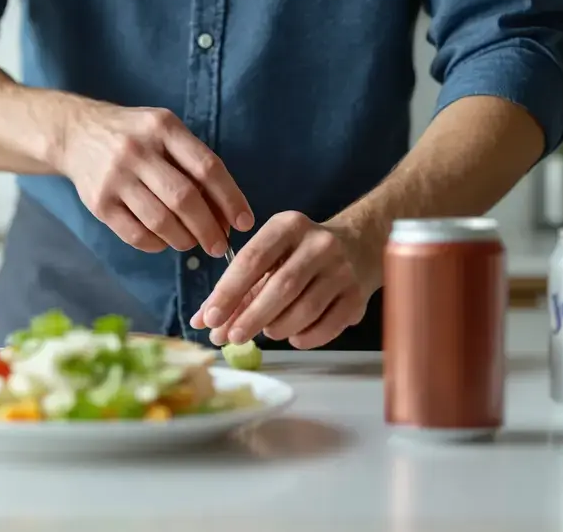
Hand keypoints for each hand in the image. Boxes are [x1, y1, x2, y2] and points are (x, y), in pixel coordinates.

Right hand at [53, 101, 253, 254]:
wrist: (76, 134)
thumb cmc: (133, 135)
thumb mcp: (163, 130)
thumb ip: (193, 162)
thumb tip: (226, 212)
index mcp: (163, 127)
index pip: (207, 167)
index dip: (230, 198)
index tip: (244, 222)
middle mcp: (137, 150)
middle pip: (184, 199)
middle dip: (209, 229)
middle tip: (220, 245)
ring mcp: (115, 177)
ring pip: (160, 221)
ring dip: (184, 240)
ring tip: (191, 243)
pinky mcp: (98, 202)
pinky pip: (135, 234)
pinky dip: (156, 245)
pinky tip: (164, 241)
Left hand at [189, 211, 379, 348]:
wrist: (360, 244)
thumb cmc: (299, 254)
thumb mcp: (269, 256)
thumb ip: (235, 287)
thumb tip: (202, 320)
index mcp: (288, 226)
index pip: (252, 259)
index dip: (228, 291)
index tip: (210, 318)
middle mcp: (318, 244)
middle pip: (280, 286)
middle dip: (251, 316)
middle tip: (231, 337)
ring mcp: (343, 270)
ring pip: (305, 309)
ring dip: (278, 328)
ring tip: (266, 332)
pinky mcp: (359, 296)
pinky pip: (328, 326)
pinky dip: (305, 337)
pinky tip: (293, 337)